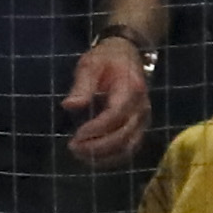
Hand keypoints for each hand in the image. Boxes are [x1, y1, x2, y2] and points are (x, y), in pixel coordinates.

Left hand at [62, 32, 155, 165]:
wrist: (129, 54)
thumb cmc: (106, 59)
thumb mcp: (90, 66)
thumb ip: (81, 87)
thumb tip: (69, 106)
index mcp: (130, 90)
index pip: (115, 115)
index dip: (96, 129)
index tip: (76, 136)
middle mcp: (141, 108)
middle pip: (124, 135)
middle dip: (97, 146)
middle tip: (73, 148)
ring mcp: (143, 119)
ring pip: (129, 146)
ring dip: (105, 156)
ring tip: (80, 156)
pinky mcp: (141, 126)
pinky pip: (130, 147)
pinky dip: (113, 157)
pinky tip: (93, 159)